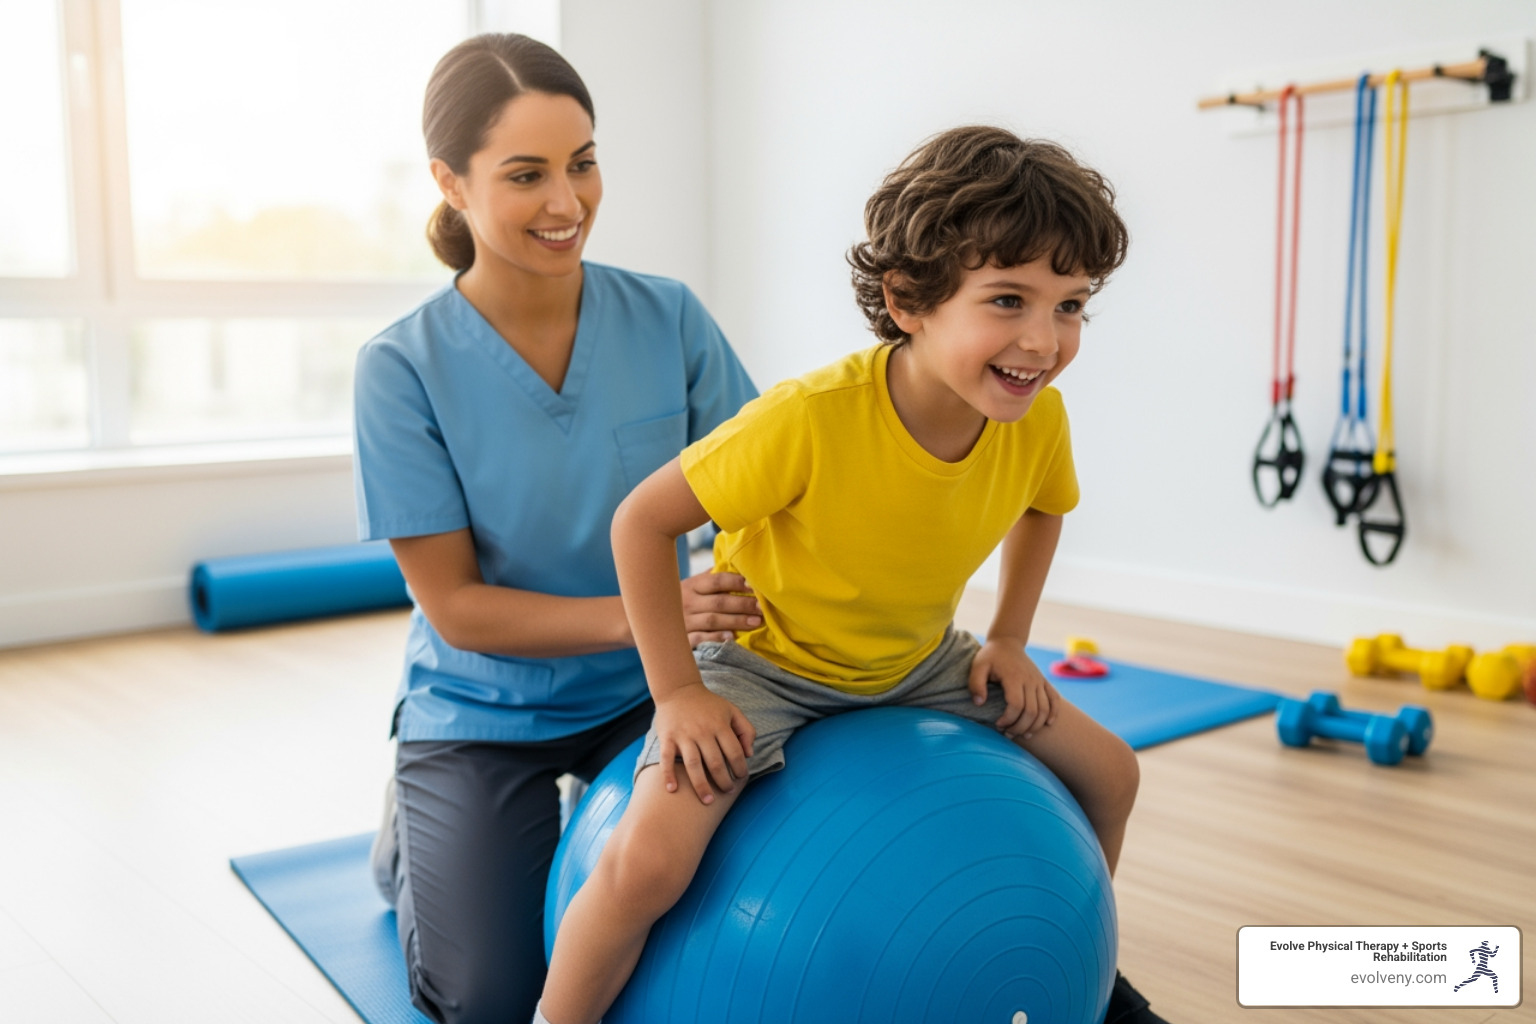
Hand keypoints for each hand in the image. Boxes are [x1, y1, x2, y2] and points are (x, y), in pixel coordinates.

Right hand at [654, 683, 755, 803]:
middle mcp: (702, 731)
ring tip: (708, 801)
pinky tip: (672, 790)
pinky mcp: (667, 738)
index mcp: (720, 725)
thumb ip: (746, 730)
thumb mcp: (732, 710)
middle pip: (715, 763)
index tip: (740, 778)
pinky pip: (666, 759)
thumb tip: (749, 754)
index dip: (740, 768)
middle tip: (727, 791)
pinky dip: (668, 775)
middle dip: (723, 781)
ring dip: (701, 786)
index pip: (734, 752)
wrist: (678, 690)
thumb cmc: (708, 704)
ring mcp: (683, 735)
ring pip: (693, 765)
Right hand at [680, 571, 761, 645]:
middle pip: (719, 602)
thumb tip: (740, 566)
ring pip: (712, 620)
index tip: (754, 586)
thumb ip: (713, 577)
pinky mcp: (682, 639)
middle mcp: (687, 602)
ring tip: (755, 622)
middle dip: (743, 605)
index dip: (736, 582)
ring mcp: (684, 621)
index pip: (717, 581)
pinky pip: (700, 639)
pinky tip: (731, 637)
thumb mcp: (693, 585)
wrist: (650, 619)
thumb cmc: (682, 599)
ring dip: (736, 621)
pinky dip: (716, 637)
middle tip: (761, 608)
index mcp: (692, 585)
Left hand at [968, 638, 1058, 739]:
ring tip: (1022, 734)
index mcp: (1013, 676)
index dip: (1008, 719)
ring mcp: (1039, 680)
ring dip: (1035, 725)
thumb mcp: (977, 666)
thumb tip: (979, 703)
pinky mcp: (1043, 681)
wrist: (1007, 641)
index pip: (1016, 704)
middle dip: (1020, 727)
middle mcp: (1030, 679)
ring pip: (1044, 709)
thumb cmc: (990, 656)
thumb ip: (975, 684)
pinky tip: (1047, 724)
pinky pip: (1054, 699)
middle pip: (1032, 711)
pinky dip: (1053, 713)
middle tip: (1007, 733)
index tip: (998, 725)